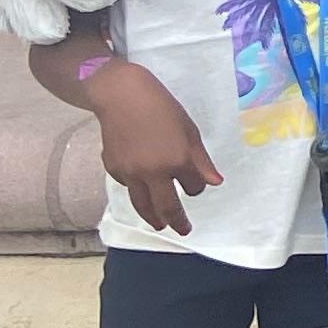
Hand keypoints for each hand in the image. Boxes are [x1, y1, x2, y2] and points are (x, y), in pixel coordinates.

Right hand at [91, 64, 221, 235]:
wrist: (122, 97)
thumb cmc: (162, 108)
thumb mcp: (189, 130)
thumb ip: (201, 160)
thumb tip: (214, 183)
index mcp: (177, 160)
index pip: (193, 186)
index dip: (197, 187)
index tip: (197, 186)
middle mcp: (154, 172)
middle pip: (167, 207)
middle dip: (177, 221)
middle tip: (183, 230)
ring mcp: (131, 174)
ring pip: (143, 205)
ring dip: (153, 218)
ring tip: (159, 225)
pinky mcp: (114, 170)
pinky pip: (128, 188)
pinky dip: (136, 192)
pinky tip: (141, 192)